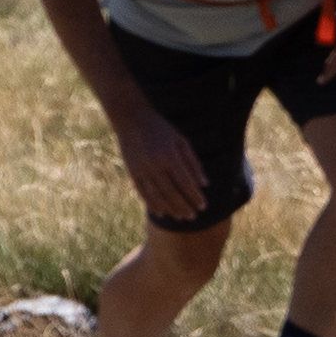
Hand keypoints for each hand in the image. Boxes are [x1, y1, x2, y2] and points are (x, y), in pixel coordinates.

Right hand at [107, 103, 214, 233]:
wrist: (131, 119)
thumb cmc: (161, 129)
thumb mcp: (181, 140)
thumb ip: (193, 162)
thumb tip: (204, 184)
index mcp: (169, 155)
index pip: (185, 182)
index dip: (195, 196)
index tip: (204, 206)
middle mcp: (155, 164)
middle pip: (172, 192)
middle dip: (184, 206)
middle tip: (193, 217)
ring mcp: (142, 169)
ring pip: (157, 195)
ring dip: (170, 208)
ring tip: (180, 217)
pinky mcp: (132, 172)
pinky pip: (142, 192)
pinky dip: (152, 203)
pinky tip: (160, 212)